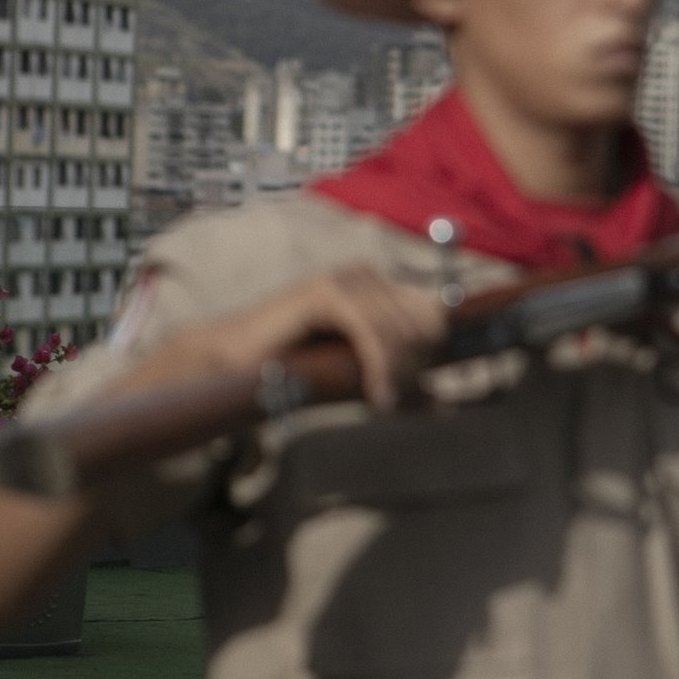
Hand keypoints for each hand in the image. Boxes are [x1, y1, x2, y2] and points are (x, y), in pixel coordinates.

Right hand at [192, 266, 446, 409]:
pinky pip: (372, 333)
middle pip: (422, 321)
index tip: (431, 385)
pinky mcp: (326, 293)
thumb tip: (445, 404)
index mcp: (376, 287)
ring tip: (383, 403)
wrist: (232, 364)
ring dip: (398, 372)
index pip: (434, 309)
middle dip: (415, 366)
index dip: (437, 346)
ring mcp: (344, 279)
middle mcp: (365, 275)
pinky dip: (381, 368)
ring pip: (399, 330)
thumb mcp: (356, 376)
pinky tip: (377, 398)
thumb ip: (399, 383)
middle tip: (396, 401)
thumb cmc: (292, 370)